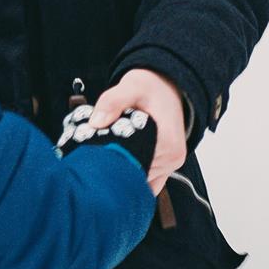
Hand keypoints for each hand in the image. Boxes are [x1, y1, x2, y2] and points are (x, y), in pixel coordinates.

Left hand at [91, 69, 186, 194]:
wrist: (169, 86)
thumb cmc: (152, 87)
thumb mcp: (132, 86)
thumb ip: (113, 101)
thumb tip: (96, 123)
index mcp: (167, 141)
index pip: (134, 164)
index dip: (112, 160)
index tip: (96, 152)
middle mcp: (172, 158)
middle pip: (136, 174)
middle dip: (115, 166)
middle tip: (97, 152)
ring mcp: (170, 165)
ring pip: (140, 179)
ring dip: (123, 169)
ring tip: (109, 153)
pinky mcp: (165, 167)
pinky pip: (146, 182)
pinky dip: (131, 175)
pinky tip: (119, 161)